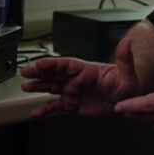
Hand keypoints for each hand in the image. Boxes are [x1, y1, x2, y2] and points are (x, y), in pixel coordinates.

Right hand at [20, 37, 140, 117]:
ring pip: (52, 87)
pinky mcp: (73, 105)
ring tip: (26, 86)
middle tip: (26, 72)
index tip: (41, 63)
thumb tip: (126, 41)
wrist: (126, 100)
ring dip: (39, 86)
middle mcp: (76, 79)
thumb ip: (124, 57)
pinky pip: (56, 106)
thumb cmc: (127, 84)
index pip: (67, 64)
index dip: (54, 64)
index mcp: (87, 70)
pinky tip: (36, 113)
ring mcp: (73, 92)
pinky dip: (45, 110)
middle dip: (40, 72)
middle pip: (55, 73)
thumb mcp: (127, 72)